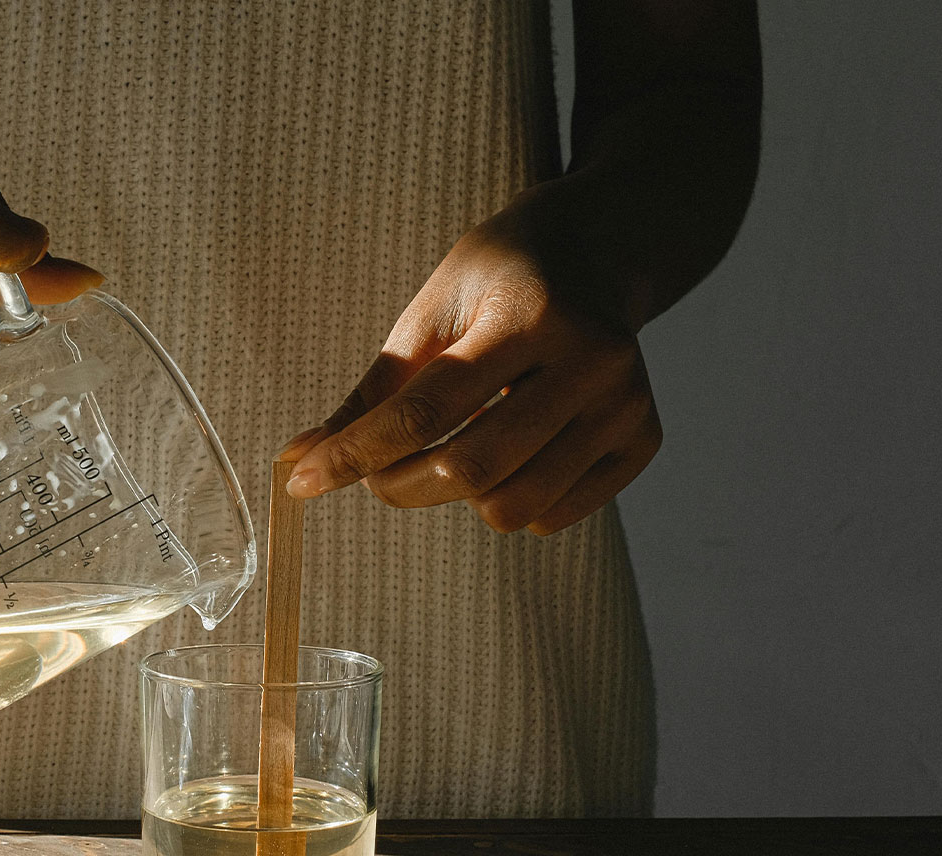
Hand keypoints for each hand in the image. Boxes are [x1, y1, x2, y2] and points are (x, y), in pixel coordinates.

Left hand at [282, 184, 661, 534]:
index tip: (302, 481)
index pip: (426, 410)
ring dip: (456, 497)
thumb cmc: (499, 279)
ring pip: (513, 507)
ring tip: (452, 450)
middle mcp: (592, 362)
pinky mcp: (643, 441)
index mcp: (529, 315)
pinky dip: (510, 501)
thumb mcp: (429, 312)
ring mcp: (626, 406)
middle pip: (470, 468)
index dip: (355, 454)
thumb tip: (299, 459)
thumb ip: (372, 392)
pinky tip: (510, 451)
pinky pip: (552, 517)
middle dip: (400, 484)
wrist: (599, 252)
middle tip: (379, 469)